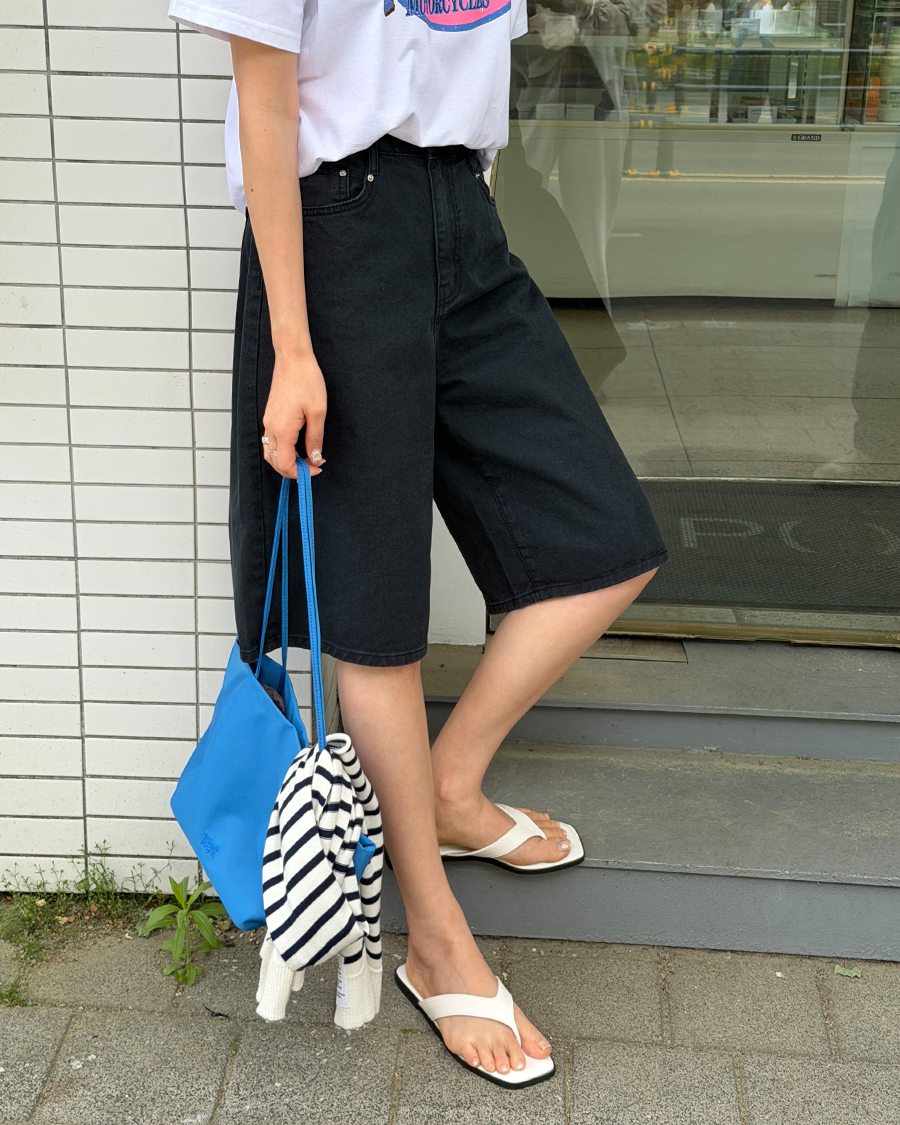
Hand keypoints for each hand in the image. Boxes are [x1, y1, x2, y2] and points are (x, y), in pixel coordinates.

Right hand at [261, 351, 326, 479]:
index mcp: (283, 429)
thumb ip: (315, 439)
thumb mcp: (318, 412)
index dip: (301, 473)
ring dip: (285, 461)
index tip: (316, 469)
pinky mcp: (269, 416)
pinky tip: (296, 447)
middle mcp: (271, 428)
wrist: (293, 358)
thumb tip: (315, 458)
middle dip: (292, 470)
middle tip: (312, 467)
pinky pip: (271, 441)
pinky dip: (281, 451)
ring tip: (304, 460)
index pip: (286, 464)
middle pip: (275, 462)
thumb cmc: (306, 380)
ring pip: (270, 453)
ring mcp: (268, 421)